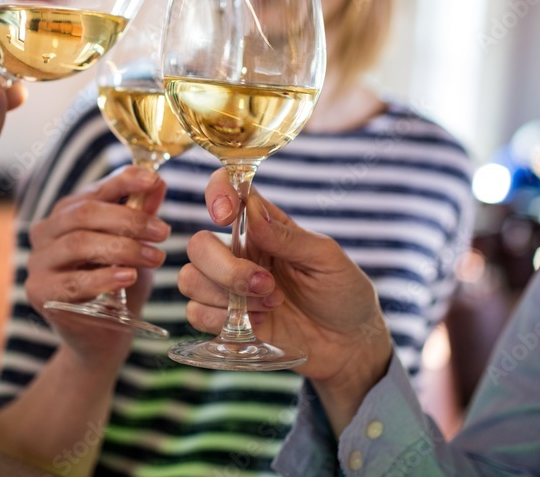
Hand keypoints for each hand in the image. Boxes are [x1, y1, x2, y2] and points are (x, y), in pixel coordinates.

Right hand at [26, 165, 168, 367]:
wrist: (100, 339)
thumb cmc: (118, 288)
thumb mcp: (134, 248)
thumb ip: (140, 217)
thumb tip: (157, 184)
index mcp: (66, 214)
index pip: (94, 191)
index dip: (124, 180)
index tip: (153, 180)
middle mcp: (45, 233)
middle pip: (84, 214)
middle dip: (128, 220)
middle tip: (163, 232)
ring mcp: (38, 263)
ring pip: (78, 243)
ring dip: (122, 248)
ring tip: (155, 257)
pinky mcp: (39, 292)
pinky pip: (71, 281)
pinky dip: (103, 277)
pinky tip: (129, 276)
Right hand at [179, 171, 391, 430]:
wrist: (349, 346)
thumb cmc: (344, 294)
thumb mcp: (327, 259)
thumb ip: (288, 237)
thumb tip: (251, 209)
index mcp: (263, 228)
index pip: (225, 193)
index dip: (216, 194)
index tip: (225, 215)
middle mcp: (239, 253)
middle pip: (199, 245)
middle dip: (226, 269)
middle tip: (266, 285)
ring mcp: (228, 288)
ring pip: (190, 279)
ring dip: (229, 297)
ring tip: (270, 306)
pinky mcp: (225, 320)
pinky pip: (195, 313)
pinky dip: (224, 321)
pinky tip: (258, 324)